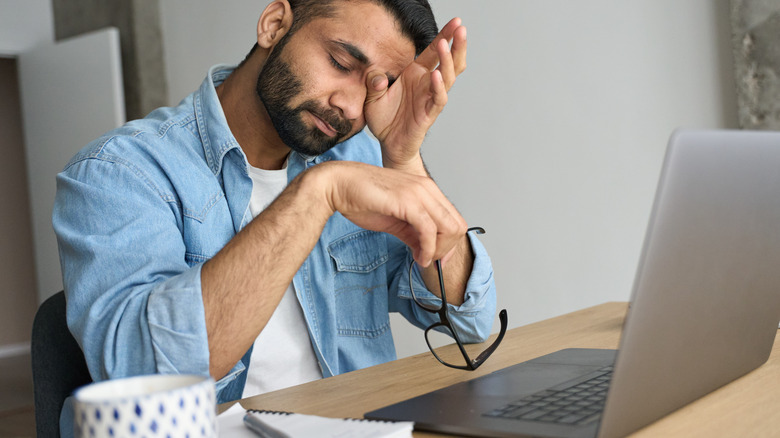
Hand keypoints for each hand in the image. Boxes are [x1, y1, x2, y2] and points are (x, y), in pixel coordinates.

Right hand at [315, 161, 466, 266]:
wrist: (338, 185)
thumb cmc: (361, 198)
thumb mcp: (394, 220)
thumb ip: (413, 233)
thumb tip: (425, 250)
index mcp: (426, 189)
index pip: (454, 219)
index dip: (450, 244)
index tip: (438, 259)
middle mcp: (427, 188)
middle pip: (457, 225)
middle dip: (447, 250)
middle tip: (430, 261)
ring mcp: (419, 193)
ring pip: (449, 228)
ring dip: (439, 251)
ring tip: (423, 259)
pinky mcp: (408, 201)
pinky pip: (429, 230)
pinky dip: (428, 249)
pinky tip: (418, 257)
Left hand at [364, 18, 467, 173]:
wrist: (388, 144)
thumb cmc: (384, 119)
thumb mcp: (371, 97)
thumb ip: (373, 83)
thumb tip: (376, 76)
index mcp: (415, 74)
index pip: (433, 51)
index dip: (445, 35)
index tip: (456, 21)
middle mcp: (426, 83)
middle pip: (448, 61)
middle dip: (456, 44)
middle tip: (461, 28)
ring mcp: (430, 98)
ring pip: (447, 77)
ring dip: (447, 60)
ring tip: (446, 45)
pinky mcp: (429, 113)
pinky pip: (438, 98)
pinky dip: (438, 87)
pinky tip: (435, 75)